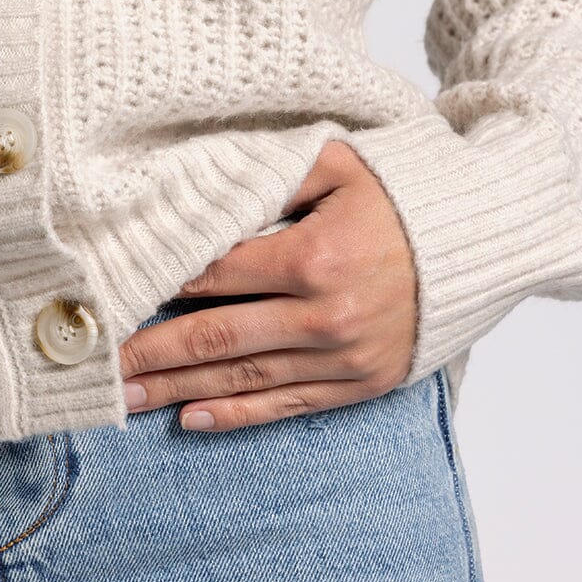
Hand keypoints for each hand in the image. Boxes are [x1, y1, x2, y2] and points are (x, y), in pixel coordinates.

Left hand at [118, 139, 417, 429]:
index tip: (110, 297)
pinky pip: (288, 405)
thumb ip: (271, 174)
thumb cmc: (401, 192)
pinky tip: (191, 419)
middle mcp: (325, 316)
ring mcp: (345, 357)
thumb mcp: (337, 162)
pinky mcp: (363, 383)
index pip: (215, 275)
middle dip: (150, 353)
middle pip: (216, 338)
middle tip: (97, 367)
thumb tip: (207, 191)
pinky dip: (237, 414)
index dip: (158, 286)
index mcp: (313, 257)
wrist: (484, 239)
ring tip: (126, 399)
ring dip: (178, 391)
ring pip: (244, 379)